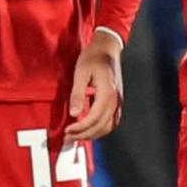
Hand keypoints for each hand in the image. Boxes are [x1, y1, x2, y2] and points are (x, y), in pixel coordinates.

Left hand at [64, 28, 124, 146]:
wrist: (107, 49)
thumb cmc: (92, 58)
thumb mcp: (80, 73)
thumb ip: (78, 94)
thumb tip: (74, 114)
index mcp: (107, 93)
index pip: (95, 117)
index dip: (81, 127)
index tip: (67, 130)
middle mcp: (116, 100)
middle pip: (102, 125)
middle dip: (84, 134)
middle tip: (68, 137)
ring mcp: (119, 102)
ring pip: (108, 126)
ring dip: (93, 134)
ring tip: (77, 135)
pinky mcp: (118, 102)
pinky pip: (112, 122)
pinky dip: (101, 129)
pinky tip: (90, 129)